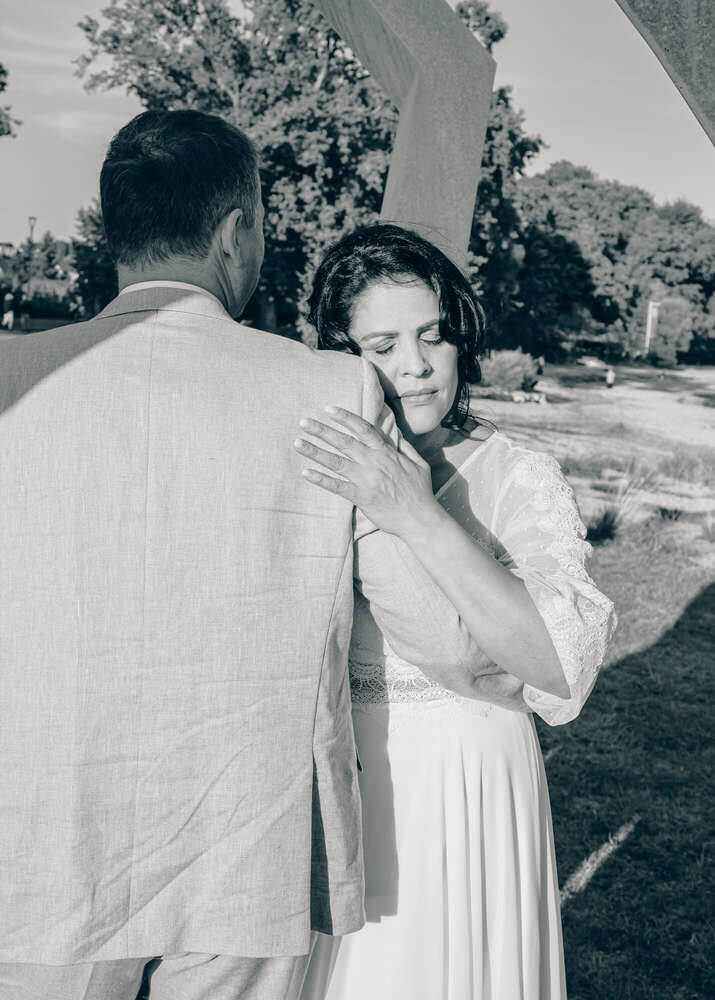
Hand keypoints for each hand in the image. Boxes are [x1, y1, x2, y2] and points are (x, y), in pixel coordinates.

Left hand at [294, 406, 439, 537]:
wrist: (420, 519)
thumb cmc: (420, 492)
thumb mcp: (419, 464)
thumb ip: (405, 447)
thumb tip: (395, 433)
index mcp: (387, 452)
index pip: (363, 428)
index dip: (345, 417)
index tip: (328, 409)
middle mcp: (374, 462)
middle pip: (344, 442)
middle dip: (322, 431)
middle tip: (303, 423)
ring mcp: (366, 480)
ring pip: (337, 462)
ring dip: (316, 451)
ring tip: (298, 443)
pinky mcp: (361, 497)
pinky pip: (337, 486)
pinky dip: (321, 479)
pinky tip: (305, 472)